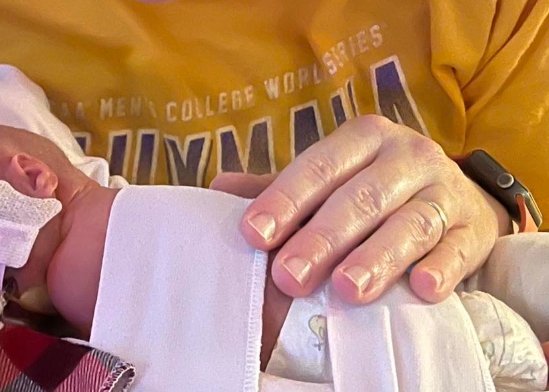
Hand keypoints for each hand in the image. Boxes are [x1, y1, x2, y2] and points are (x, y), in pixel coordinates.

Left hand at [211, 115, 511, 303]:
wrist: (455, 198)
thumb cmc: (375, 190)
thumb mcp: (330, 180)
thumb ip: (279, 188)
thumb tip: (218, 191)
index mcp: (363, 138)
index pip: (319, 166)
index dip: (285, 200)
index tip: (253, 235)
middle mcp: (407, 156)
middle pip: (362, 197)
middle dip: (323, 239)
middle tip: (290, 277)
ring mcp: (445, 191)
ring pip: (411, 223)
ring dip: (378, 257)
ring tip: (348, 291)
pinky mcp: (475, 229)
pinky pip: (459, 249)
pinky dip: (442, 269)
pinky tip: (422, 289)